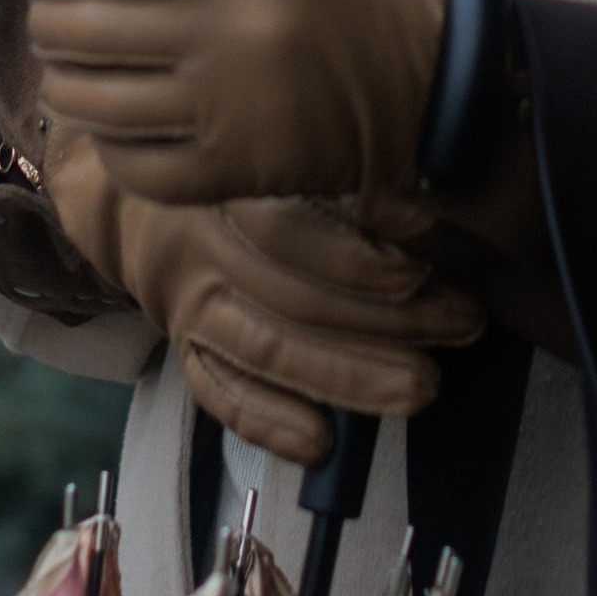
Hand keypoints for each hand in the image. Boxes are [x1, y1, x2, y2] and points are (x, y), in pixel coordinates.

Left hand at [19, 0, 448, 210]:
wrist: (436, 79)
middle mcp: (236, 28)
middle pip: (84, 27)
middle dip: (49, 16)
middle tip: (54, 10)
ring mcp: (234, 109)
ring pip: (93, 101)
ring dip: (63, 80)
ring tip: (73, 62)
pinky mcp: (237, 172)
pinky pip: (132, 166)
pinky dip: (107, 143)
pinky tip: (116, 117)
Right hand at [45, 134, 482, 465]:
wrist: (134, 203)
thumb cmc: (243, 172)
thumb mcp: (283, 150)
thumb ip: (346, 176)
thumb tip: (425, 208)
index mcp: (232, 183)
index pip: (289, 227)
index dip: (358, 254)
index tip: (424, 264)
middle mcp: (204, 245)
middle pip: (294, 294)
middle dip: (389, 319)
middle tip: (462, 324)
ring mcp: (190, 302)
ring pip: (267, 348)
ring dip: (350, 377)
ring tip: (423, 388)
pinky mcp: (185, 348)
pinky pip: (222, 393)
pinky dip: (272, 423)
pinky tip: (323, 445)